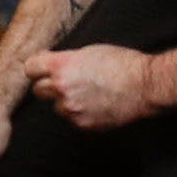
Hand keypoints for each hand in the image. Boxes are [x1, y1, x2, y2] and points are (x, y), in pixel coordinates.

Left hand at [34, 42, 154, 128]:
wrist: (145, 86)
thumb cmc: (123, 64)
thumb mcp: (90, 52)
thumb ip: (67, 61)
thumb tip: (53, 66)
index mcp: (62, 67)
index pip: (30, 68)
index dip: (37, 68)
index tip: (42, 69)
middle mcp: (62, 89)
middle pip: (38, 90)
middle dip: (49, 86)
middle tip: (66, 82)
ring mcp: (72, 110)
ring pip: (57, 107)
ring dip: (66, 102)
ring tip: (89, 94)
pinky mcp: (84, 125)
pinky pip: (74, 119)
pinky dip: (82, 114)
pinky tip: (98, 105)